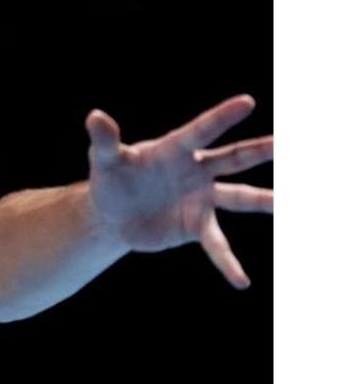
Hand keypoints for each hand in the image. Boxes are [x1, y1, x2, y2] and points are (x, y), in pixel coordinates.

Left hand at [85, 94, 272, 287]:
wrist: (111, 215)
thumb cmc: (111, 179)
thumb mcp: (105, 160)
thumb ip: (105, 141)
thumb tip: (94, 117)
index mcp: (176, 149)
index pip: (201, 131)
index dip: (222, 117)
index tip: (247, 102)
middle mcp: (197, 171)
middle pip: (233, 158)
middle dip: (259, 150)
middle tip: (286, 142)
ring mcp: (201, 198)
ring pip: (240, 197)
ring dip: (264, 200)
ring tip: (290, 203)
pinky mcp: (196, 225)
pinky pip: (216, 244)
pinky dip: (227, 262)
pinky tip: (241, 281)